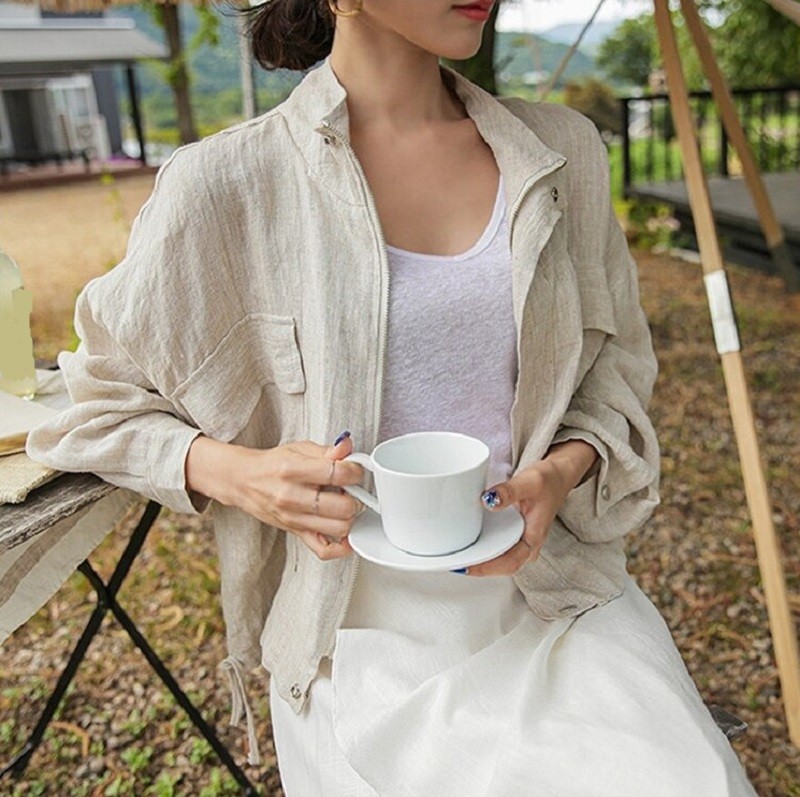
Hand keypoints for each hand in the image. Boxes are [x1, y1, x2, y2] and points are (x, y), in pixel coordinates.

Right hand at [186, 432, 364, 559]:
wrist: (244, 481)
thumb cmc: (272, 465)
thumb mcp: (299, 449)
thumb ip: (327, 450)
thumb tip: (347, 447)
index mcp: (294, 470)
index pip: (337, 474)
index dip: (355, 472)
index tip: (355, 470)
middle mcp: (293, 497)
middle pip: (342, 506)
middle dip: (356, 497)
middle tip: (352, 490)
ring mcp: (294, 518)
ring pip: (338, 528)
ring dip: (350, 518)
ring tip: (346, 505)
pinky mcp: (295, 533)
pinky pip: (322, 550)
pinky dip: (340, 548)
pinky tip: (346, 536)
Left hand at [464, 440, 597, 576]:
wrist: (556, 476)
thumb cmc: (547, 481)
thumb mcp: (529, 482)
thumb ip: (509, 491)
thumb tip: (488, 500)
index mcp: (534, 538)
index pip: (509, 563)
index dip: (486, 568)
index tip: (466, 566)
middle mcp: (526, 545)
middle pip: (500, 566)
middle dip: (477, 567)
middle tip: (453, 562)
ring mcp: (519, 540)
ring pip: (497, 558)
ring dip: (477, 559)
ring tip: (454, 556)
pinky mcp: (512, 533)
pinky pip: (495, 546)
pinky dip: (480, 547)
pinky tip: (464, 543)